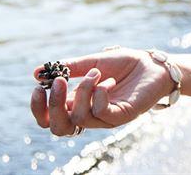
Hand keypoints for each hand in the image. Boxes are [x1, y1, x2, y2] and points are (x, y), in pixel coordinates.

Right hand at [30, 47, 174, 135]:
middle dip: (55, 105)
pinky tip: (108, 82)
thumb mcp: (93, 62)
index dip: (39, 108)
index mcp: (78, 103)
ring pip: (80, 119)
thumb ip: (69, 68)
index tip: (38, 87)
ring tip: (97, 72)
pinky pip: (102, 113)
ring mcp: (106, 117)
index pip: (50, 118)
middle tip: (60, 82)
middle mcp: (90, 114)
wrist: (153, 64)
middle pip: (59, 128)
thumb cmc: (126, 64)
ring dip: (83, 91)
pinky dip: (99, 95)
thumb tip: (37, 72)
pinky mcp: (123, 116)